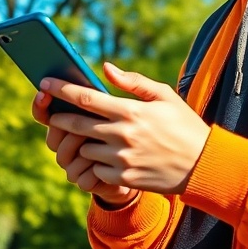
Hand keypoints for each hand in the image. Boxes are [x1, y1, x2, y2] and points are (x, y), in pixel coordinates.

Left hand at [40, 62, 210, 194]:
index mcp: (131, 111)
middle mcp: (122, 135)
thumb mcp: (164, 96)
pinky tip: (108, 158)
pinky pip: (97, 170)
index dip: (61, 90)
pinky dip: (98, 164)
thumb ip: (132, 82)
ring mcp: (121, 160)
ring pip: (85, 149)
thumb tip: (105, 68)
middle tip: (52, 113)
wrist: (203, 165)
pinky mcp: (124, 179)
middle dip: (60, 118)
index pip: (86, 98)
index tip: (44, 83)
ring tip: (93, 138)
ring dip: (84, 143)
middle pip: (76, 125)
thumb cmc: (184, 125)